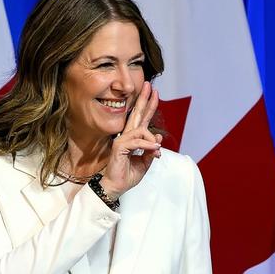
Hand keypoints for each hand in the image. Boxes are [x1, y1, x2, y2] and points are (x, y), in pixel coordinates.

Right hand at [100, 81, 162, 198]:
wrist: (116, 187)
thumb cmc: (127, 175)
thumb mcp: (145, 163)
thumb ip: (151, 151)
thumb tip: (158, 140)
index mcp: (132, 138)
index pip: (141, 119)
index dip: (148, 106)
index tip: (154, 93)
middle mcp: (126, 136)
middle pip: (137, 114)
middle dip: (144, 100)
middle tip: (150, 86)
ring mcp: (121, 140)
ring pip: (140, 129)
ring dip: (151, 139)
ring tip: (157, 150)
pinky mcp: (119, 147)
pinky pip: (137, 142)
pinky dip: (147, 146)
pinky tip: (153, 151)